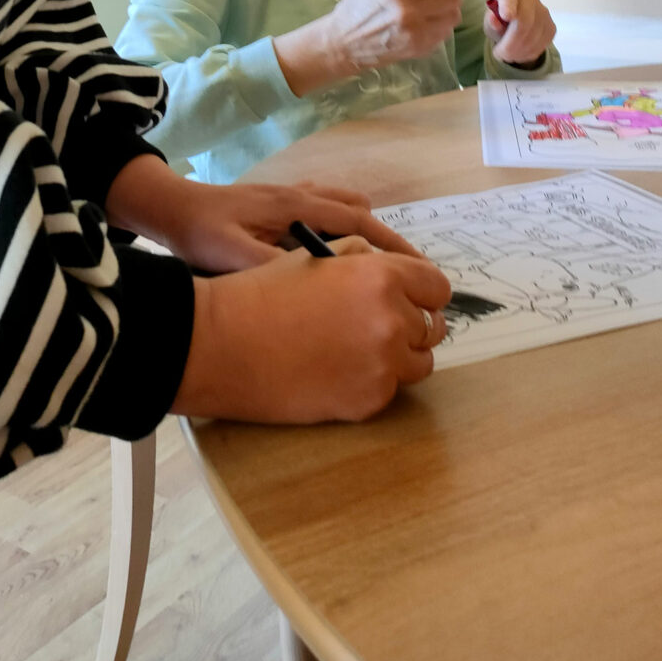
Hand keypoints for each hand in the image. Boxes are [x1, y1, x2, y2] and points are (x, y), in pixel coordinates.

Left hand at [106, 155, 422, 272]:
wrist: (170, 208)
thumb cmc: (202, 234)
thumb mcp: (235, 257)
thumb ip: (275, 269)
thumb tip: (321, 285)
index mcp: (297, 206)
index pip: (359, 223)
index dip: (393, 247)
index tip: (420, 271)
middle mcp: (301, 195)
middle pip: (360, 214)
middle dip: (388, 243)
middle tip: (412, 276)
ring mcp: (290, 196)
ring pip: (343, 210)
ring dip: (364, 235)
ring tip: (379, 273)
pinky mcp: (278, 204)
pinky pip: (323, 212)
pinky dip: (340, 230)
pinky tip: (334, 260)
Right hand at [173, 239, 451, 422]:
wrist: (224, 344)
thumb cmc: (262, 294)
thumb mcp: (316, 258)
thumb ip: (362, 260)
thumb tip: (392, 271)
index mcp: (381, 277)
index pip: (437, 287)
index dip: (423, 292)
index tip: (412, 299)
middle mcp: (392, 321)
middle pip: (432, 328)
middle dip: (410, 325)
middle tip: (377, 325)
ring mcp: (383, 366)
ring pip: (418, 364)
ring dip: (397, 357)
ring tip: (356, 350)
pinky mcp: (368, 402)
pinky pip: (389, 391)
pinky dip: (371, 382)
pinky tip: (336, 371)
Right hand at [274, 0, 466, 96]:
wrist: (343, 43)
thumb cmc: (358, 7)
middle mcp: (409, 11)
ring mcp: (416, 33)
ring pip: (454, 16)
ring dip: (448, 8)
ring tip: (433, 7)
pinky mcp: (419, 49)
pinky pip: (444, 32)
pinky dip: (440, 24)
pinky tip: (425, 22)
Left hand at [484, 0, 555, 66]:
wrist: (515, 26)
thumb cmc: (500, 21)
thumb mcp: (490, 22)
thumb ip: (491, 21)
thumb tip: (493, 19)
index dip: (508, 6)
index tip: (506, 16)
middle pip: (525, 22)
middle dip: (511, 43)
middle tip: (500, 54)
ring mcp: (544, 12)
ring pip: (533, 37)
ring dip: (518, 52)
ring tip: (507, 56)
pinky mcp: (551, 27)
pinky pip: (541, 44)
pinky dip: (528, 54)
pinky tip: (519, 54)